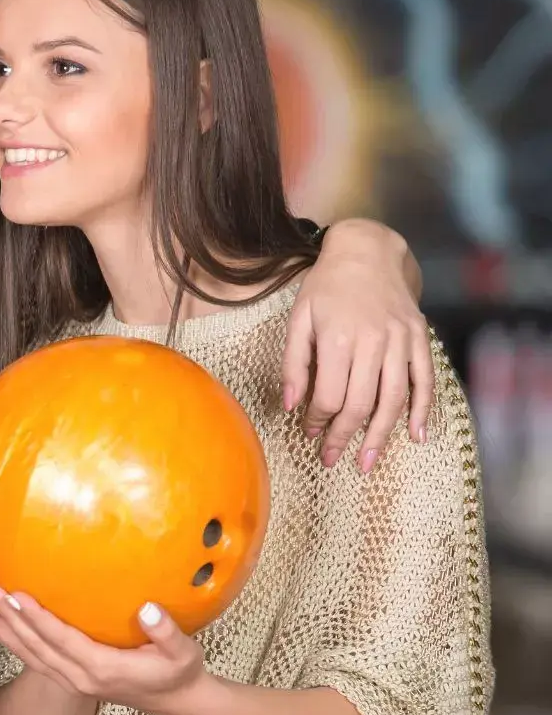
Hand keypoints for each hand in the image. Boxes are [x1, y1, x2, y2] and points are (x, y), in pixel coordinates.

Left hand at [0, 587, 209, 714]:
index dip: (37, 618)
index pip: (61, 640)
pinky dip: (11, 641)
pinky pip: (33, 660)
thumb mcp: (182, 652)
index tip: (16, 595)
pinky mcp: (69, 679)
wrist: (175, 702)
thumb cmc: (179, 671)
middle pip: (35, 647)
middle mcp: (80, 678)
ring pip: (28, 656)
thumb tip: (148, 610)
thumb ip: (166, 632)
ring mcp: (72, 681)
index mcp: (103, 668)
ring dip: (1, 631)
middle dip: (9, 620)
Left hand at [283, 220, 432, 472]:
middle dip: (345, 437)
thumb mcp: (298, 319)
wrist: (368, 252)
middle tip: (332, 460)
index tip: (309, 433)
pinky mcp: (419, 338)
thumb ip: (293, 363)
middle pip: (360, 403)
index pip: (328, 396)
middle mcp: (372, 342)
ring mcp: (400, 341)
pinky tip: (416, 435)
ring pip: (394, 399)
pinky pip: (425, 380)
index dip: (317, 421)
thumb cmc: (326, 288)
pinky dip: (422, 410)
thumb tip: (290, 405)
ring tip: (367, 462)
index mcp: (337, 338)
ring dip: (381, 435)